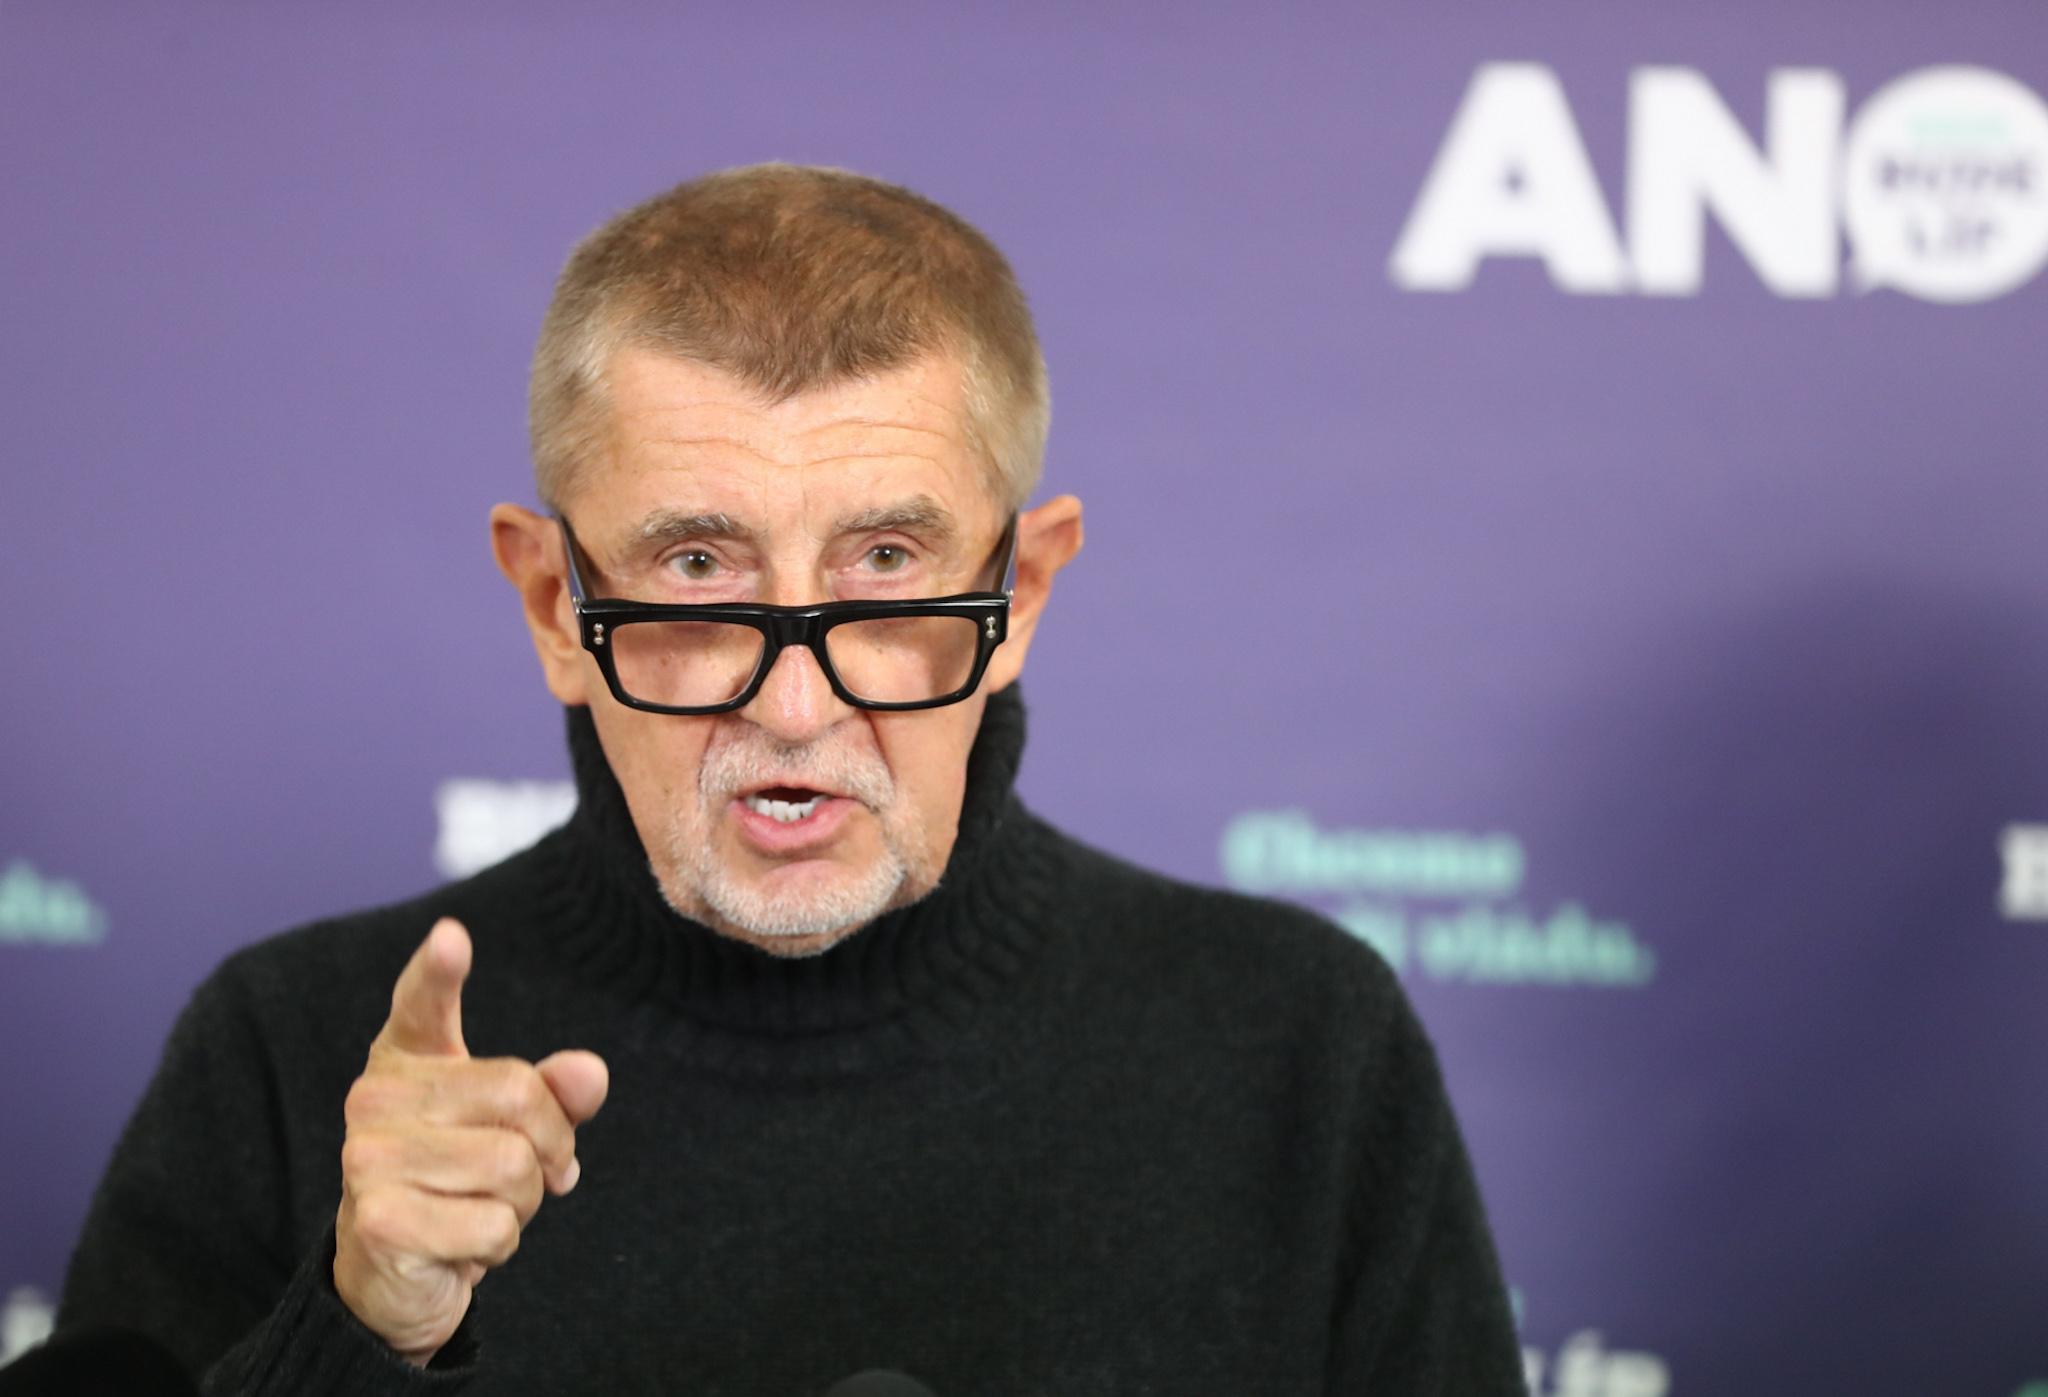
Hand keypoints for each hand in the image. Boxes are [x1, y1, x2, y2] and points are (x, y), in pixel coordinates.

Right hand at [333, 918, 608, 1364]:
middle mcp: (374, 1099)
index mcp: (407, 1061)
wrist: (397, 1276)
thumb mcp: (514, 1129)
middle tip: (530, 1177)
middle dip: (551, 1148)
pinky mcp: (380, 1221)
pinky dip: (502, 1245)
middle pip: (522, 1097)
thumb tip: (590, 1071)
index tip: (452, 936)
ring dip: (525, 1203)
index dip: (438, 971)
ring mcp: (368, 1159)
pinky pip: (496, 1226)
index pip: (421, 1004)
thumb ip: (555, 1093)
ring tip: (484, 1210)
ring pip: (514, 1166)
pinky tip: (463, 1247)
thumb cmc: (460, 1182)